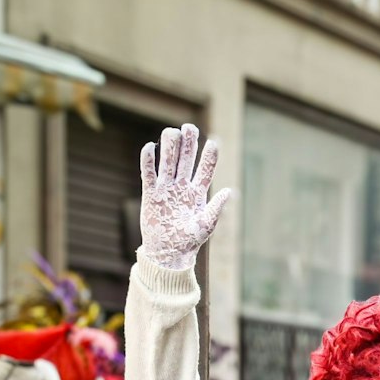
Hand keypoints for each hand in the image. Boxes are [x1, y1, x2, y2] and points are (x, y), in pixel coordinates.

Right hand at [138, 124, 230, 270]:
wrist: (169, 252)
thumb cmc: (190, 240)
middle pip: (185, 161)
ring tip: (172, 131)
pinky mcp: (151, 194)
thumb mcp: (206, 224)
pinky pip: (148, 174)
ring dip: (169, 148)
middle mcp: (181, 187)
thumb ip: (216, 207)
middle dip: (188, 145)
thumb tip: (231, 191)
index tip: (213, 142)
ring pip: (167, 163)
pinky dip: (148, 161)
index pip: (204, 171)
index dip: (209, 157)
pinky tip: (150, 146)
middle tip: (190, 127)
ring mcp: (166, 189)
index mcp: (197, 193)